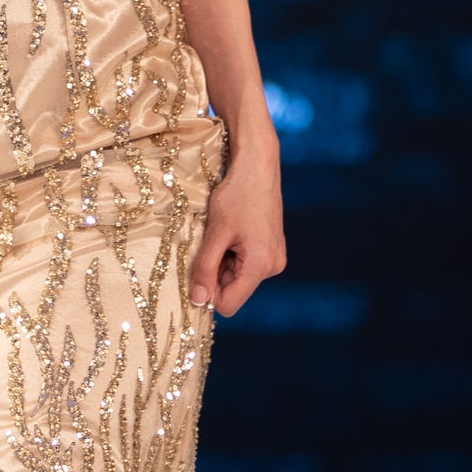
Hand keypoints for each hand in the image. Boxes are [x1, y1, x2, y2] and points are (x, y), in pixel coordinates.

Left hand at [189, 147, 284, 319]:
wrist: (257, 167)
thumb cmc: (236, 196)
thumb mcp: (215, 234)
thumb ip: (205, 269)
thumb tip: (198, 301)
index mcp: (261, 266)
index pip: (229, 304)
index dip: (209, 293)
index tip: (197, 271)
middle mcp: (273, 266)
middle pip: (233, 290)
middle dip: (216, 273)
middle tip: (211, 243)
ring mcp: (274, 258)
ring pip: (237, 277)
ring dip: (223, 262)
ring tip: (222, 234)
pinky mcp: (272, 249)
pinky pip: (245, 264)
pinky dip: (232, 254)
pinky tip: (231, 232)